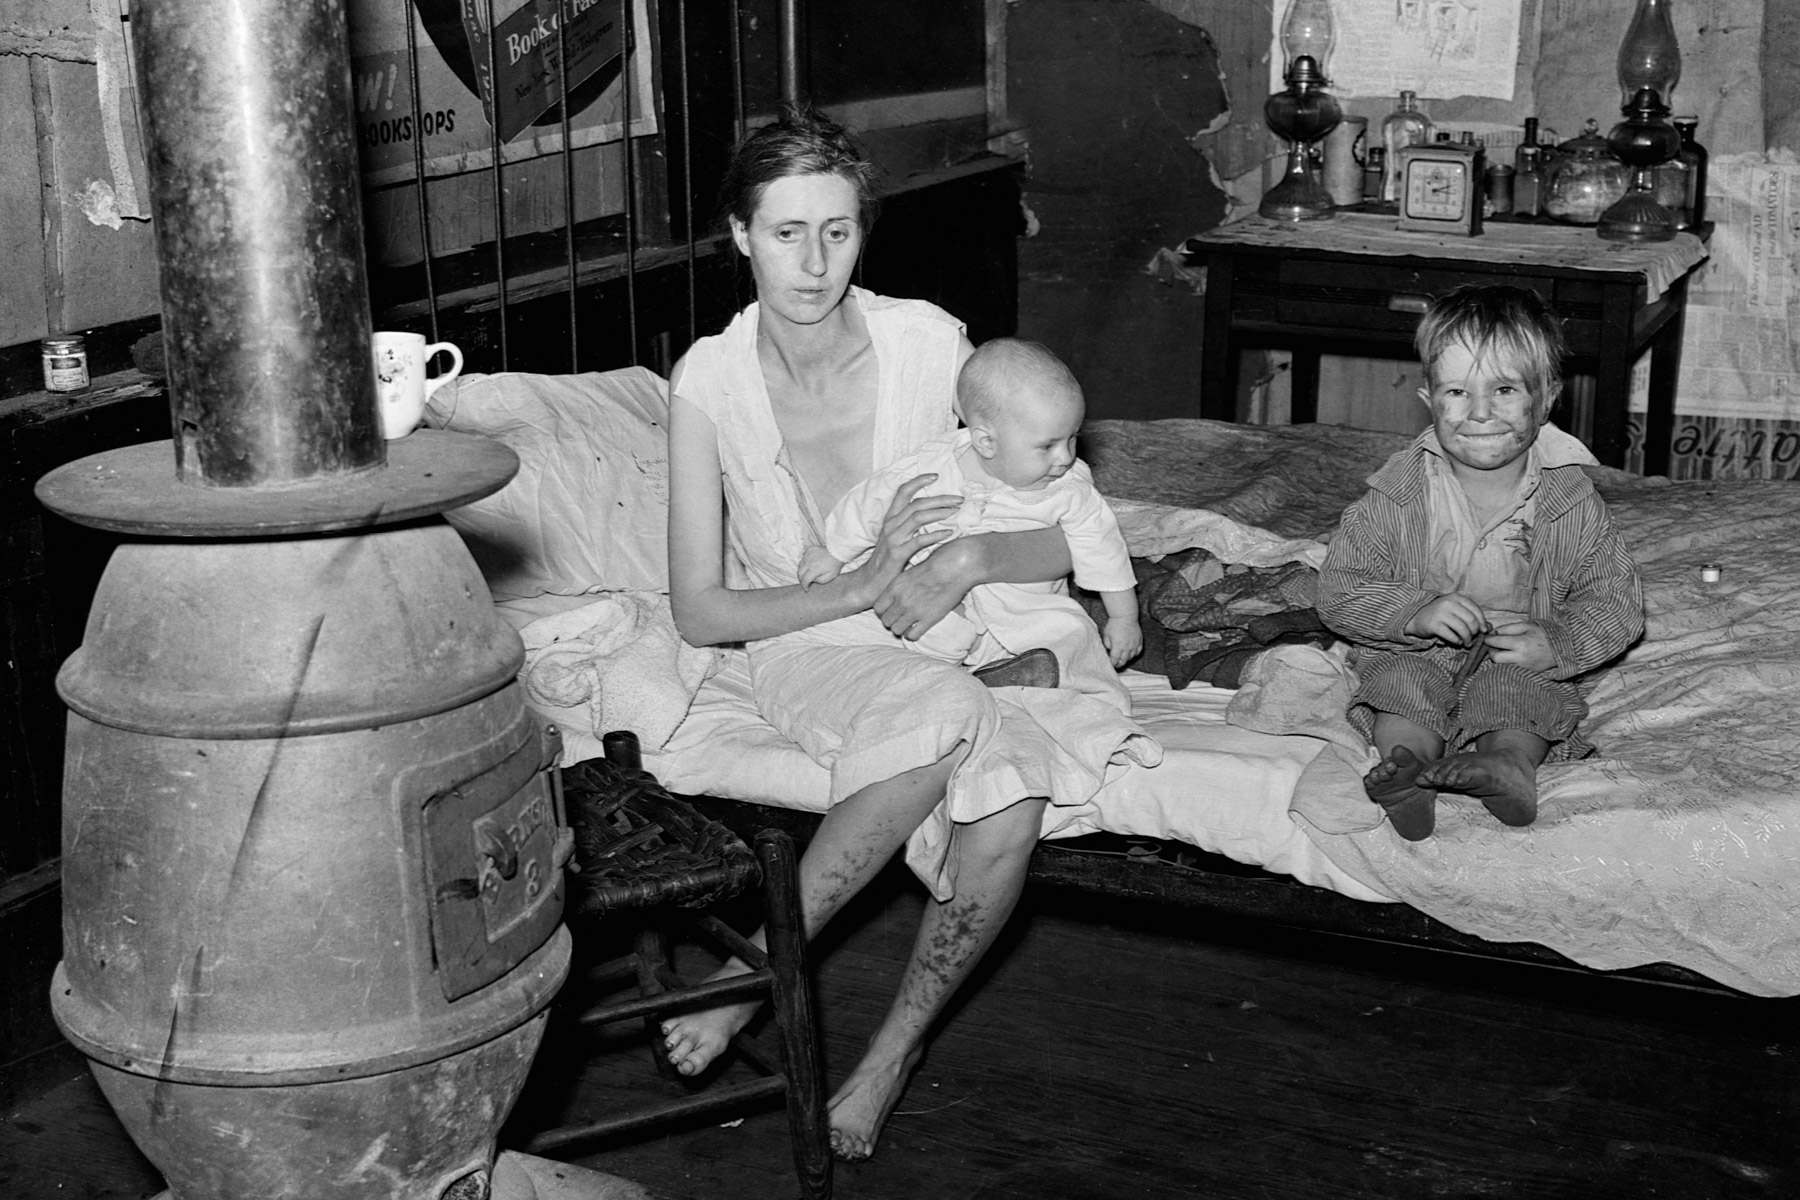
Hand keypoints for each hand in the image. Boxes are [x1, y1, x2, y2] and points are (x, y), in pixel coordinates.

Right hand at [796, 546, 842, 589]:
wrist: (837, 551)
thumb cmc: (835, 564)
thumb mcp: (830, 576)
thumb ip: (819, 581)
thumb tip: (812, 580)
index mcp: (815, 568)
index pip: (805, 580)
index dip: (804, 586)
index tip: (806, 589)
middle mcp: (809, 561)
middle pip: (799, 573)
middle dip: (801, 579)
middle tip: (806, 583)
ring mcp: (808, 554)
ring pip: (800, 565)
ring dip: (802, 571)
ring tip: (808, 574)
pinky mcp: (809, 550)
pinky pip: (803, 558)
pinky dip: (805, 563)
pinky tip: (810, 565)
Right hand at [856, 474, 959, 602]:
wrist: (870, 582)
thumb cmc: (887, 561)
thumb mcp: (896, 538)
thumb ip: (910, 526)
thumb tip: (933, 515)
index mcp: (891, 518)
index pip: (903, 492)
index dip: (918, 481)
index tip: (936, 476)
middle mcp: (891, 524)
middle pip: (917, 503)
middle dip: (940, 498)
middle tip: (958, 498)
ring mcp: (894, 538)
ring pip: (918, 517)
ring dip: (940, 512)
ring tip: (956, 511)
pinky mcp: (898, 553)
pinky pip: (919, 540)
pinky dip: (936, 535)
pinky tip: (949, 534)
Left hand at [872, 536, 983, 639]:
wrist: (953, 567)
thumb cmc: (935, 564)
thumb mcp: (910, 571)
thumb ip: (900, 585)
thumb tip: (897, 592)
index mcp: (895, 587)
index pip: (878, 607)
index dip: (883, 612)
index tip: (891, 611)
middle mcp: (901, 601)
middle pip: (886, 621)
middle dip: (892, 622)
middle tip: (900, 619)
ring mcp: (914, 611)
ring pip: (896, 630)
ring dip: (901, 629)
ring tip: (909, 625)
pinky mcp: (928, 619)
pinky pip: (913, 635)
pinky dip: (913, 635)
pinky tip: (917, 630)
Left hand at [1103, 615, 1141, 667]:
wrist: (1125, 616)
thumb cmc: (1114, 624)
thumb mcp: (1106, 635)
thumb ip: (1107, 644)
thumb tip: (1110, 650)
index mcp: (1117, 646)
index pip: (1115, 659)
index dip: (1113, 663)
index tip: (1111, 664)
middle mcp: (1126, 647)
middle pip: (1123, 660)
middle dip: (1119, 664)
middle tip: (1117, 665)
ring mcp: (1134, 644)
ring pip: (1131, 657)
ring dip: (1126, 659)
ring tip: (1123, 658)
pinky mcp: (1139, 641)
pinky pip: (1138, 651)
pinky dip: (1134, 654)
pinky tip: (1131, 653)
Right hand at [1405, 592, 1488, 646]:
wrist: (1416, 617)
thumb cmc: (1439, 614)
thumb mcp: (1455, 610)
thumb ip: (1470, 615)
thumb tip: (1489, 627)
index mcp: (1456, 597)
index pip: (1475, 610)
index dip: (1482, 622)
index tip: (1483, 630)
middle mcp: (1448, 603)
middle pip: (1471, 620)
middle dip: (1475, 632)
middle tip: (1473, 637)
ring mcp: (1440, 613)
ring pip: (1462, 629)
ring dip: (1467, 639)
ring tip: (1467, 643)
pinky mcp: (1434, 625)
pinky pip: (1451, 636)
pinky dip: (1457, 641)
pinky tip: (1457, 642)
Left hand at [1484, 620, 1555, 672]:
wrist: (1562, 648)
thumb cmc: (1543, 634)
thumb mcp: (1526, 626)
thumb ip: (1508, 628)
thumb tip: (1493, 633)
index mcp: (1520, 643)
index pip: (1496, 642)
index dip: (1488, 639)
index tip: (1487, 637)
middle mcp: (1520, 657)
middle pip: (1495, 658)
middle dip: (1491, 651)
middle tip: (1495, 645)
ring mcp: (1524, 667)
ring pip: (1502, 665)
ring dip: (1499, 657)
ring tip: (1504, 650)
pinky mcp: (1527, 672)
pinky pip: (1511, 668)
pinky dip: (1508, 662)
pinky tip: (1513, 656)